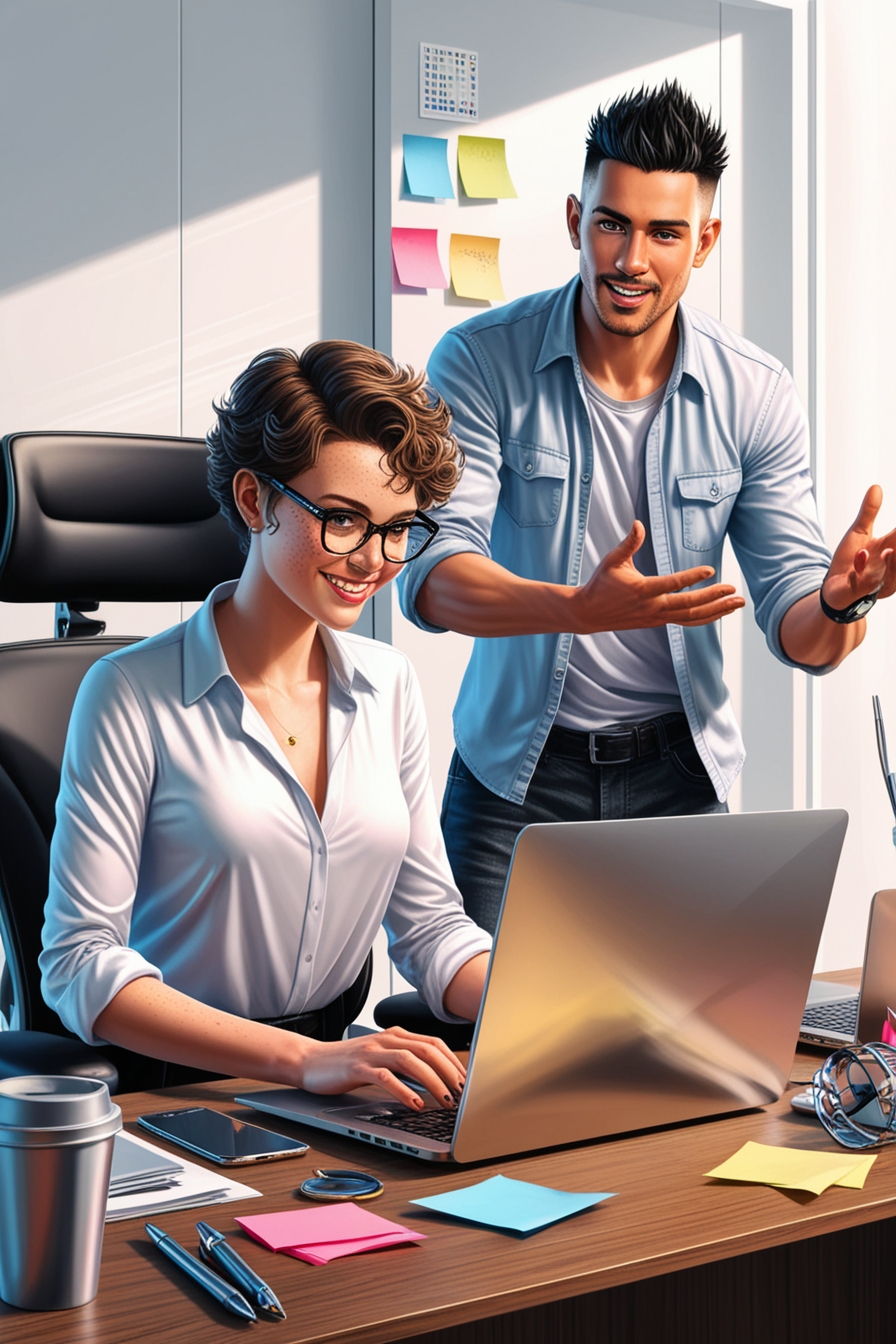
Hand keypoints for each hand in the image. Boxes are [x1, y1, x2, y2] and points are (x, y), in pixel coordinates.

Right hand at [297, 1026, 465, 1110]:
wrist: (310, 1061)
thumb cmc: (348, 1063)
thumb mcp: (381, 1057)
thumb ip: (405, 1062)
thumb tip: (437, 1081)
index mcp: (396, 1035)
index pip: (434, 1043)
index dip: (454, 1061)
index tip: (468, 1081)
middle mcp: (387, 1039)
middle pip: (428, 1050)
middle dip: (449, 1072)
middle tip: (463, 1094)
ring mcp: (372, 1052)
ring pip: (410, 1061)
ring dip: (433, 1082)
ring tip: (445, 1101)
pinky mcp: (357, 1067)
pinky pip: (386, 1077)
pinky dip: (404, 1091)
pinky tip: (415, 1104)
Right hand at [569, 521, 744, 633]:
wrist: (589, 614)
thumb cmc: (601, 583)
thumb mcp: (612, 561)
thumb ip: (629, 543)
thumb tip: (638, 523)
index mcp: (643, 590)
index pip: (672, 585)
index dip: (692, 578)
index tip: (711, 570)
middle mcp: (653, 607)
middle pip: (689, 606)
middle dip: (714, 598)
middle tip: (734, 591)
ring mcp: (657, 617)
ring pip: (691, 617)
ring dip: (716, 611)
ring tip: (736, 603)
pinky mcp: (658, 621)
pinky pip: (686, 621)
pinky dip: (705, 617)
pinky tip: (720, 611)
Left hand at [821, 485, 895, 609]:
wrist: (834, 588)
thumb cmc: (851, 560)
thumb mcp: (859, 532)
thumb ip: (869, 512)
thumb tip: (876, 487)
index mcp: (891, 550)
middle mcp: (889, 567)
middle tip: (891, 546)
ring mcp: (876, 581)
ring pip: (885, 572)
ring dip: (886, 562)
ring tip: (886, 550)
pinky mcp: (858, 591)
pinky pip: (864, 584)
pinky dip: (863, 574)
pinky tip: (862, 560)